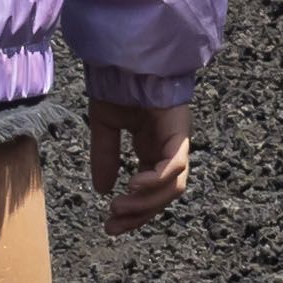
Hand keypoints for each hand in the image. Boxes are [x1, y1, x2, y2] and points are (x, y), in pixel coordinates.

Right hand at [87, 96, 193, 233]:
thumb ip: (105, 157)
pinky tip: (134, 185)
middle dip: (139, 215)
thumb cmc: (118, 84)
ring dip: (147, 203)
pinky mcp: (180, 132)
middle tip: (112, 224)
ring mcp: (176, 143)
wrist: (126, 57)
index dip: (133, 213)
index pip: (150, 193)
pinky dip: (157, 180)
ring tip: (120, 206)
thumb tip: (102, 190)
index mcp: (151, 151)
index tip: (109, 226)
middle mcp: (167, 151)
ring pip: (173, 187)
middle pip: (163, 197)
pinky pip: (175, 165)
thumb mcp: (105, 128)